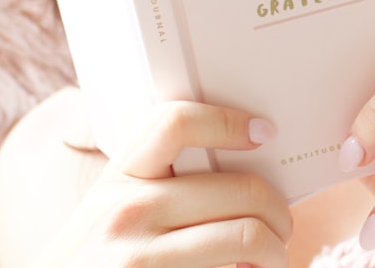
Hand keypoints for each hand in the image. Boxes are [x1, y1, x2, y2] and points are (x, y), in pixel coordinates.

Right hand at [33, 101, 291, 267]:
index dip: (228, 121)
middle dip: (277, 211)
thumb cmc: (94, 261)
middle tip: (280, 226)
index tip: (262, 132)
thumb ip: (154, 183)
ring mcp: (142, 258)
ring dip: (276, 251)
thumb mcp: (108, 211)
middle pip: (240, 189)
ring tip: (272, 258)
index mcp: (119, 179)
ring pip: (248, 235)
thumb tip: (235, 164)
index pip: (175, 123)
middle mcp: (128, 212)